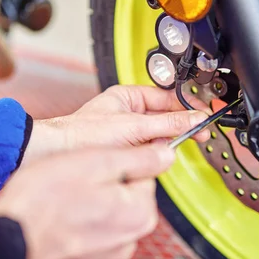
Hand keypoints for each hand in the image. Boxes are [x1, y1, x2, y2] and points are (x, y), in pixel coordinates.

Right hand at [0, 144, 174, 258]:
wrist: (7, 237)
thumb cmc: (43, 201)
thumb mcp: (97, 163)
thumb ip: (138, 158)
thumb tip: (166, 154)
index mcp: (140, 212)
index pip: (145, 171)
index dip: (118, 158)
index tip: (96, 158)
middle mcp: (132, 235)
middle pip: (129, 189)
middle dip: (105, 177)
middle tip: (75, 174)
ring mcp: (112, 248)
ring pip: (111, 204)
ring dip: (92, 194)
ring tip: (65, 192)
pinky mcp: (92, 254)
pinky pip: (96, 222)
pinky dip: (83, 212)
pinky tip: (62, 208)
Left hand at [25, 85, 210, 159]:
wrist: (55, 155)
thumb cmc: (82, 134)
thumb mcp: (132, 127)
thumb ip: (167, 124)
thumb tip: (195, 119)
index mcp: (129, 97)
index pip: (167, 99)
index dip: (187, 108)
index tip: (203, 119)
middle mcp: (128, 113)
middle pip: (164, 120)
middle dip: (175, 130)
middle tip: (195, 137)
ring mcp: (125, 134)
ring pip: (156, 139)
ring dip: (161, 146)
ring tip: (163, 150)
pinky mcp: (121, 152)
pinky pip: (145, 154)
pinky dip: (150, 158)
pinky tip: (150, 162)